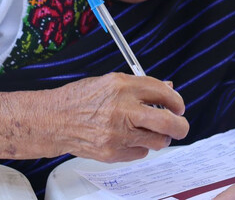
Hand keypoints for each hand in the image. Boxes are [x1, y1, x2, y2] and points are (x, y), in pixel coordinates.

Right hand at [49, 73, 189, 162]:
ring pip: (158, 141)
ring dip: (161, 137)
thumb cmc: (79, 99)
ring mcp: (118, 133)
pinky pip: (141, 152)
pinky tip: (130, 137)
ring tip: (152, 131)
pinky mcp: (113, 152)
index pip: (162, 92)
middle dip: (180, 125)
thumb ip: (139, 86)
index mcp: (121, 86)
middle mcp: (122, 109)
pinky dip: (141, 146)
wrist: (54, 120)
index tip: (177, 105)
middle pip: (167, 122)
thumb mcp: (109, 82)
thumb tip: (167, 89)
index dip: (176, 99)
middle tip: (180, 125)